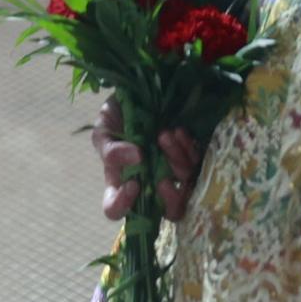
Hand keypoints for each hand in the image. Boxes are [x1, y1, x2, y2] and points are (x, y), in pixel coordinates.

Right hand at [91, 97, 202, 220]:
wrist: (141, 91)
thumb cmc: (117, 115)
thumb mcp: (104, 129)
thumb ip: (111, 149)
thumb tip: (135, 158)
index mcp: (120, 181)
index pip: (116, 209)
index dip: (124, 205)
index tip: (133, 184)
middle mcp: (148, 182)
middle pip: (166, 210)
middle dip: (169, 196)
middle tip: (164, 178)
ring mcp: (170, 170)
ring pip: (183, 183)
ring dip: (175, 160)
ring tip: (165, 134)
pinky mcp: (189, 155)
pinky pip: (196, 162)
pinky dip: (187, 148)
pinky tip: (178, 131)